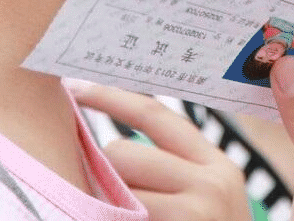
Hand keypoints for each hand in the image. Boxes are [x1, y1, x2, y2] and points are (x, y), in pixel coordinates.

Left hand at [70, 83, 251, 220]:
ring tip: (133, 216)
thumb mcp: (207, 201)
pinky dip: (113, 216)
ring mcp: (196, 211)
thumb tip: (111, 146)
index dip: (111, 97)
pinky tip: (128, 220)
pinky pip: (119, 213)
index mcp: (218, 165)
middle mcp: (212, 182)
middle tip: (118, 201)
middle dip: (107, 175)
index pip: (156, 114)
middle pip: (123, 152)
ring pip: (114, 185)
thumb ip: (173, 170)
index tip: (75, 86)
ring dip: (107, 203)